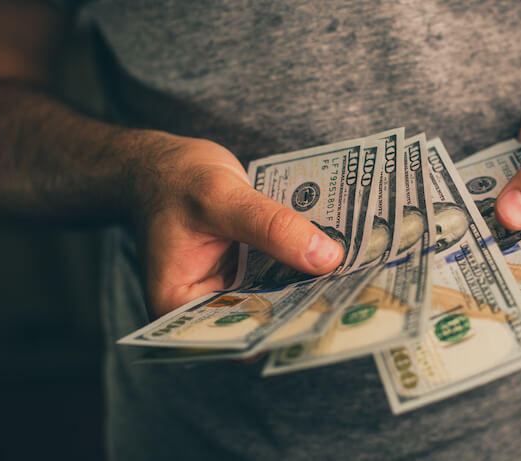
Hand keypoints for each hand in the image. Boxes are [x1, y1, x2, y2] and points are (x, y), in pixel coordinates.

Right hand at [132, 134, 343, 316]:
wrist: (163, 163)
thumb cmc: (174, 179)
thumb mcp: (221, 198)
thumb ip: (271, 227)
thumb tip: (328, 258)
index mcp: (179, 305)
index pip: (239, 332)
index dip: (285, 326)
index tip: (330, 312)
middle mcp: (204, 307)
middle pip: (263, 318)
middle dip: (305, 306)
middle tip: (356, 294)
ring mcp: (228, 290)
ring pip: (277, 297)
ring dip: (310, 286)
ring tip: (357, 278)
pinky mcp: (246, 272)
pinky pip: (279, 274)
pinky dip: (302, 265)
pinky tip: (337, 256)